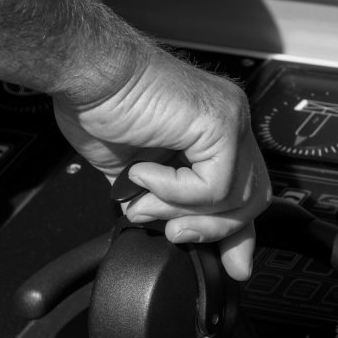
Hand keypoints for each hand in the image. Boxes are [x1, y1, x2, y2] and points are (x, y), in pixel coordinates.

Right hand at [53, 49, 270, 280]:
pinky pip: (213, 187)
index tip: (233, 265)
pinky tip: (144, 172)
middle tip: (174, 234)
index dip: (238, 234)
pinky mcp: (222, 123)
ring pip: (235, 199)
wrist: (86, 72)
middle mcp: (230, 123)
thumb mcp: (136, 173)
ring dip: (181, 211)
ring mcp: (231, 120)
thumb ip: (159, 200)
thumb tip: (164, 230)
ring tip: (144, 198)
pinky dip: (174, 192)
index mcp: (214, 134)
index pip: (243, 191)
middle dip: (214, 231)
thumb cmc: (101, 105)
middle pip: (251, 199)